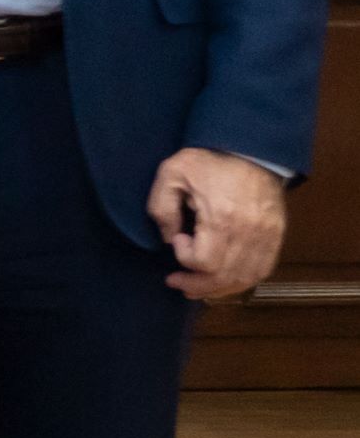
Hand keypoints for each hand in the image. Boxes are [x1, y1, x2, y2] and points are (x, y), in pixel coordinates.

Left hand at [151, 145, 287, 301]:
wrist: (250, 148)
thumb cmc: (208, 160)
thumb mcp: (171, 174)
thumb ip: (161, 208)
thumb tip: (169, 239)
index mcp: (221, 217)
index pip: (205, 261)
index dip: (185, 259)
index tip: (178, 240)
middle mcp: (249, 231)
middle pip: (225, 276)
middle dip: (196, 285)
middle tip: (176, 282)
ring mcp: (267, 235)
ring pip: (245, 278)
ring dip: (219, 288)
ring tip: (197, 288)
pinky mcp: (277, 234)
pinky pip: (263, 269)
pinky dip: (243, 280)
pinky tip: (225, 280)